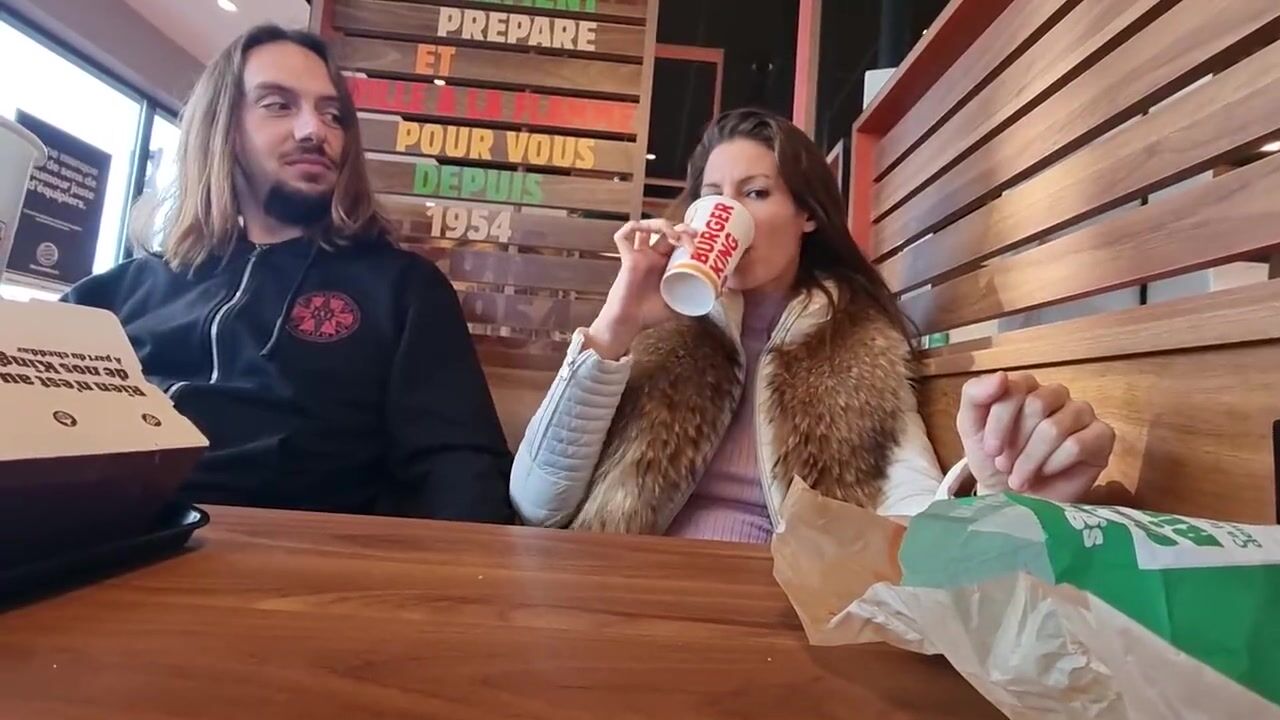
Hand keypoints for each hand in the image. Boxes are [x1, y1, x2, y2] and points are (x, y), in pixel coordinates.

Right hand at [585, 219, 695, 359]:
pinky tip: (645, 230)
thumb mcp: (679, 307)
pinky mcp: (627, 259)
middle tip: (694, 236)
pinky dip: (633, 227)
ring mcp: (640, 256)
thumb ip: (695, 301)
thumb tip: (718, 295)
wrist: (628, 324)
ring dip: (663, 225)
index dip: (689, 236)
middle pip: (667, 231)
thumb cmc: (649, 315)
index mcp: (665, 264)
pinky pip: (623, 236)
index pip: (678, 241)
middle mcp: (652, 257)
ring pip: (647, 227)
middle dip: (682, 229)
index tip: (703, 240)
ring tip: (675, 235)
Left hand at [956, 372, 1115, 502]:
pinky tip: (1046, 473)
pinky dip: (1054, 464)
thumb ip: (975, 395)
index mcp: (1026, 386)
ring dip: (1031, 459)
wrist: (1014, 500)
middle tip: (1006, 467)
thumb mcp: (971, 427)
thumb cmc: (995, 460)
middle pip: (1036, 406)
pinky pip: (1077, 445)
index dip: (1000, 422)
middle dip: (1015, 444)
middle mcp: (1056, 394)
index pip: (1014, 388)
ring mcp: (1082, 413)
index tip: (991, 450)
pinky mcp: (1102, 436)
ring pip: (1054, 428)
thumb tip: (1001, 376)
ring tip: (1020, 478)